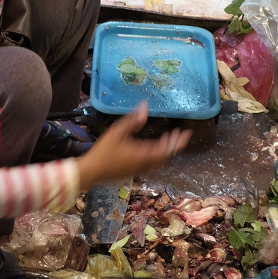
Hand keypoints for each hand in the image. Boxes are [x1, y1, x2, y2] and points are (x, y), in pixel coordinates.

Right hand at [76, 102, 190, 189]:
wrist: (91, 171)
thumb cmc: (103, 151)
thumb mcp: (117, 131)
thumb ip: (133, 120)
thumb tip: (145, 106)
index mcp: (143, 155)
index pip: (167, 149)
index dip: (178, 142)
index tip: (186, 133)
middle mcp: (144, 164)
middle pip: (166, 157)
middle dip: (174, 145)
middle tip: (178, 134)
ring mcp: (139, 170)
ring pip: (159, 162)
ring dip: (166, 151)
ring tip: (167, 139)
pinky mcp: (133, 172)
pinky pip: (152, 165)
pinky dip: (158, 156)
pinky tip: (152, 148)